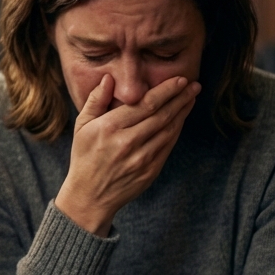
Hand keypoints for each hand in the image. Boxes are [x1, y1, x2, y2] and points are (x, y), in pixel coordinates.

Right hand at [56, 73, 200, 236]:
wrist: (90, 195)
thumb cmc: (84, 157)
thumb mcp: (81, 126)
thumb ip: (96, 100)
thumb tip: (109, 78)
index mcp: (109, 128)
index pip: (144, 104)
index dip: (165, 91)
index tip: (179, 80)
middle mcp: (127, 142)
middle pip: (161, 114)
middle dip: (180, 97)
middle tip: (193, 84)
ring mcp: (142, 158)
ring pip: (169, 129)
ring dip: (183, 112)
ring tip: (191, 97)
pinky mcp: (151, 170)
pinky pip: (168, 145)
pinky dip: (177, 129)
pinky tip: (181, 119)